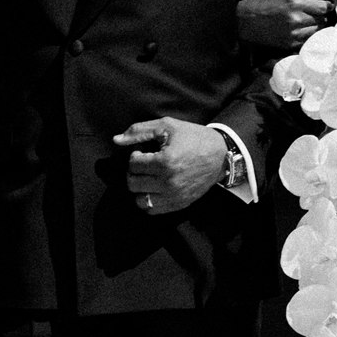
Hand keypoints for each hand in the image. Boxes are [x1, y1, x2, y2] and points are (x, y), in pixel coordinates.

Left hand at [113, 117, 228, 214]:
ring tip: (148, 178)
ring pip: (140, 200)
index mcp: (165, 162)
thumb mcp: (167, 126)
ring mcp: (174, 196)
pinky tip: (154, 189)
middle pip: (133, 183)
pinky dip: (148, 201)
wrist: (221, 155)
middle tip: (144, 165)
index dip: (135, 155)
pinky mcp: (180, 204)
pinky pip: (153, 210)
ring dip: (139, 189)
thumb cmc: (193, 137)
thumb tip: (116, 140)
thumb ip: (139, 131)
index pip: (133, 164)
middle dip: (134, 172)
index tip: (143, 152)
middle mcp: (169, 182)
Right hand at [237, 0, 332, 49]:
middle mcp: (296, 20)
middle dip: (322, 16)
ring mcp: (293, 34)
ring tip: (312, 22)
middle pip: (322, 20)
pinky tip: (304, 31)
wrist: (244, 21)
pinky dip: (308, 37)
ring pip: (317, 32)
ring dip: (317, 27)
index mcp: (295, 3)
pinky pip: (307, 42)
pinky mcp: (289, 44)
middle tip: (318, 13)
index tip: (327, 5)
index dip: (328, 6)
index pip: (324, 7)